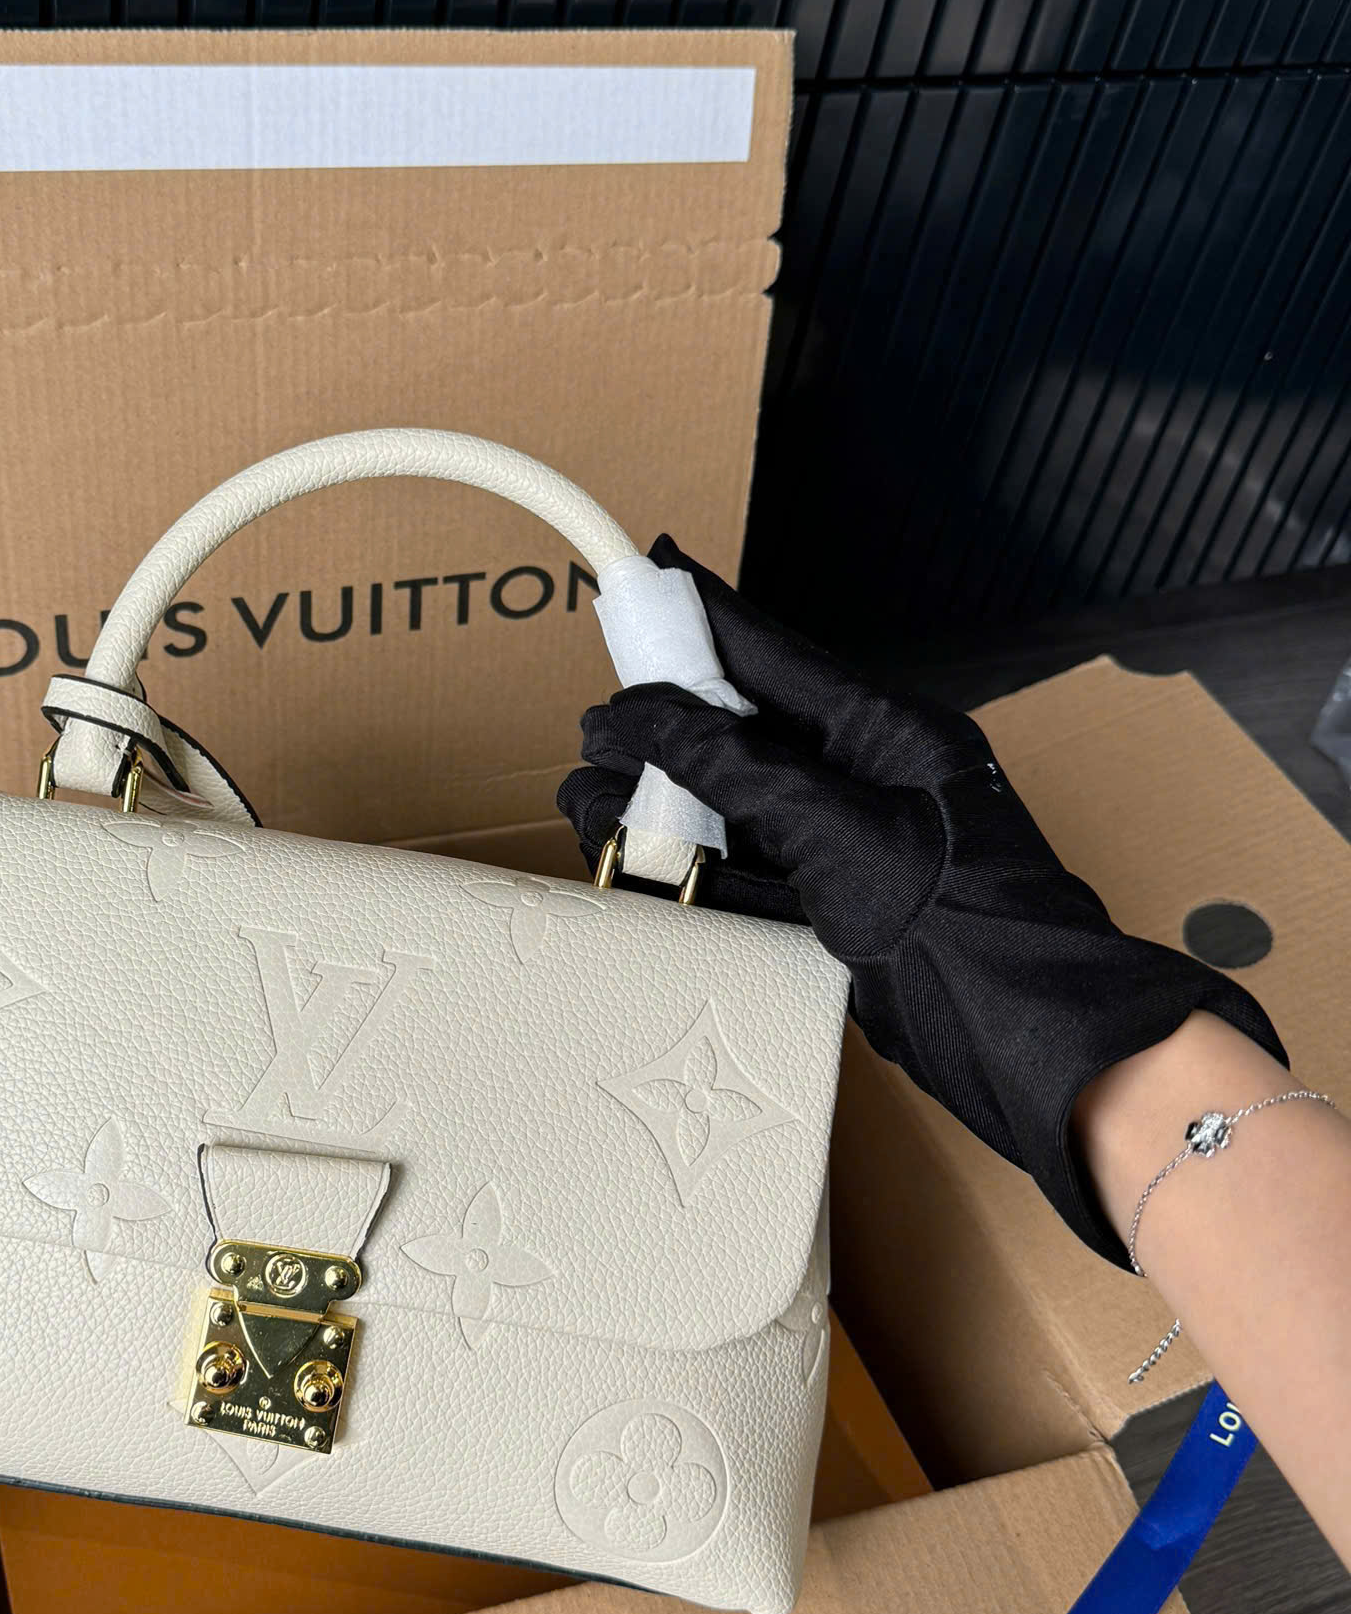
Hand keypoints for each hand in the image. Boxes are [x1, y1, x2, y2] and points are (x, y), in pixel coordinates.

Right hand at [561, 539, 1285, 1260]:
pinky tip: (637, 859)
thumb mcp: (835, 826)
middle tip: (595, 729)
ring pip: (738, 807)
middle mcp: (870, 778)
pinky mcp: (839, 909)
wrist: (1023, 1036)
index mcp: (889, 731)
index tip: (645, 577)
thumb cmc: (967, 920)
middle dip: (665, 728)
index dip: (705, 619)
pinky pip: (749, 872)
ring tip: (590, 798)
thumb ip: (737, 765)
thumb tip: (651, 714)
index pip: (777, 657)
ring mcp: (854, 845)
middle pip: (746, 733)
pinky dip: (690, 868)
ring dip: (664, 804)